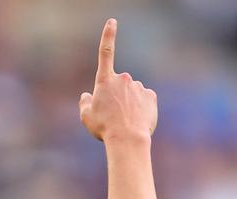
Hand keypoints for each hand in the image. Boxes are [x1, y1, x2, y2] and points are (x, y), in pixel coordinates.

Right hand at [79, 19, 157, 141]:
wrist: (127, 139)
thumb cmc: (104, 128)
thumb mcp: (86, 117)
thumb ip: (85, 103)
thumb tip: (87, 96)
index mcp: (105, 81)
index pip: (106, 53)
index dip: (108, 36)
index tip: (112, 21)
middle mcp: (123, 79)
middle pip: (118, 84)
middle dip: (116, 96)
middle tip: (112, 116)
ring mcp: (138, 86)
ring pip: (131, 93)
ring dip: (128, 104)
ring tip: (125, 122)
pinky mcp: (151, 96)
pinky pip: (143, 100)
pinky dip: (140, 108)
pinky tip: (136, 120)